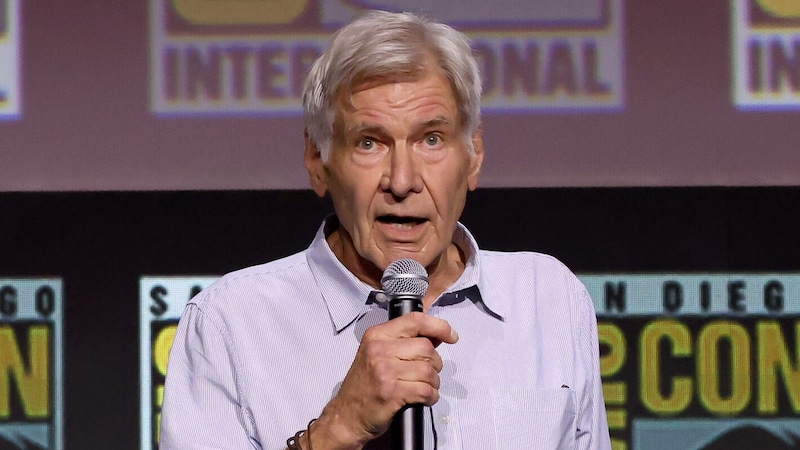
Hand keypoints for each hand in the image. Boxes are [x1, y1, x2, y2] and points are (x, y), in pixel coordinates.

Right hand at [309, 312, 457, 448]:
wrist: (346, 416)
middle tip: (427, 374)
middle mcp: (379, 349)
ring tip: (424, 388)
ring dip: (433, 383)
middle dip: (434, 364)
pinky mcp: (392, 392)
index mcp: (376, 335)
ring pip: (429, 371)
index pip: (415, 321)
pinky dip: (431, 397)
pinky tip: (424, 398)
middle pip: (427, 348)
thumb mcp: (377, 355)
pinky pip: (426, 390)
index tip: (451, 335)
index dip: (439, 326)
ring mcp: (385, 371)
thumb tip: (438, 336)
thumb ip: (404, 342)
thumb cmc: (364, 386)